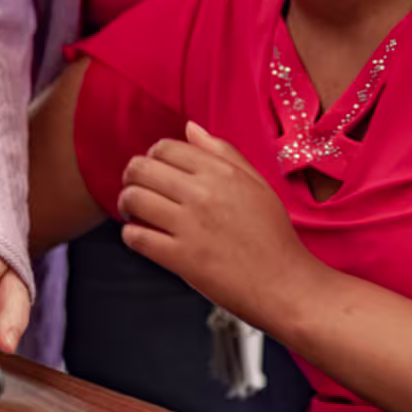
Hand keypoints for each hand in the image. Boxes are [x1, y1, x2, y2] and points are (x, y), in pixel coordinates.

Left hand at [119, 122, 321, 327]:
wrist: (284, 284)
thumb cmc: (273, 235)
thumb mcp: (257, 183)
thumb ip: (222, 151)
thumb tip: (190, 128)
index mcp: (220, 172)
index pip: (165, 147)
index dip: (153, 155)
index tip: (155, 169)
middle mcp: (202, 194)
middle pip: (142, 169)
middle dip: (132, 176)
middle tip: (136, 188)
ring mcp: (189, 226)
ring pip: (134, 199)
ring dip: (127, 203)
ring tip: (134, 212)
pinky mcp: (180, 258)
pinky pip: (136, 236)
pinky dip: (131, 234)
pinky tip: (142, 236)